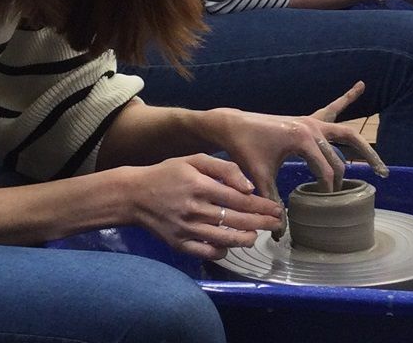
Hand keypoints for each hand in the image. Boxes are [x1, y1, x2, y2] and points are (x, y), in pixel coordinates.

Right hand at [127, 153, 281, 259]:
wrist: (135, 194)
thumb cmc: (168, 173)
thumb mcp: (194, 159)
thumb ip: (223, 168)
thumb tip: (248, 186)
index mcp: (201, 185)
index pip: (240, 199)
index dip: (261, 205)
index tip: (276, 208)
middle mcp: (196, 209)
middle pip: (237, 220)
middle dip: (261, 223)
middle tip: (276, 223)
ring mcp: (187, 229)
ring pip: (224, 240)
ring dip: (245, 239)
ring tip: (258, 235)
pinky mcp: (179, 244)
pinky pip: (205, 253)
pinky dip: (221, 252)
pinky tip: (230, 246)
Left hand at [206, 81, 387, 239]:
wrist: (234, 125)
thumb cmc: (246, 149)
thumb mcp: (260, 176)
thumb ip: (272, 201)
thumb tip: (278, 231)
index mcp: (303, 138)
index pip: (325, 170)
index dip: (327, 189)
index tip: (325, 203)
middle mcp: (312, 127)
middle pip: (343, 152)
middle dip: (359, 167)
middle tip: (376, 182)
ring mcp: (311, 122)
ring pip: (346, 133)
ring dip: (363, 147)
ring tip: (380, 165)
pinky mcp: (307, 120)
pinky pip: (333, 109)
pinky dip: (347, 98)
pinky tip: (360, 85)